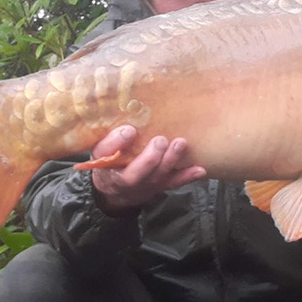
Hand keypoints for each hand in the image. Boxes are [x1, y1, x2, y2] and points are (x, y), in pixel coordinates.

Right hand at [90, 125, 206, 213]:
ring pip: (156, 178)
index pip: (104, 153)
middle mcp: (121, 178)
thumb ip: (110, 134)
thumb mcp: (101, 146)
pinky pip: (172, 183)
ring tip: (180, 144)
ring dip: (170, 161)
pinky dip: (186, 176)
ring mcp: (141, 186)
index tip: (130, 130)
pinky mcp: (157, 187)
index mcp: (102, 163)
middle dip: (149, 159)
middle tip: (160, 140)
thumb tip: (127, 112)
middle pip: (133, 174)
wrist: (113, 189)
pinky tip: (200, 169)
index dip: (116, 142)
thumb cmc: (109, 158)